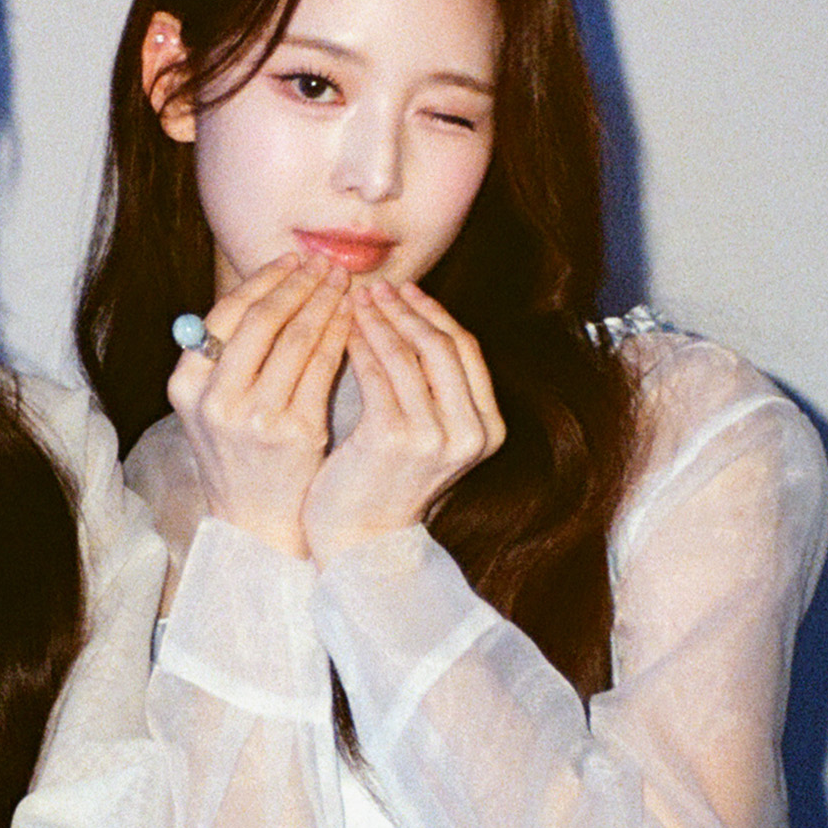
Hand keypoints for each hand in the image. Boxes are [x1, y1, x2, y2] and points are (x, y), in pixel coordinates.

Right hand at [168, 255, 352, 558]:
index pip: (226, 314)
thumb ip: (226, 354)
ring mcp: (256, 417)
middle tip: (324, 264)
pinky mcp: (296, 431)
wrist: (256, 521)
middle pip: (262, 320)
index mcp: (186, 385)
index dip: (264, 279)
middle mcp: (215, 399)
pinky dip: (340, 335)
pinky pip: (323, 368)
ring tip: (343, 284)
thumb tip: (269, 284)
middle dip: (299, 283)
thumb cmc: (239, 453)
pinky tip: (353, 320)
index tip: (292, 259)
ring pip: (296, 339)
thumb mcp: (212, 405)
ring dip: (325, 302)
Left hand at [302, 281, 505, 558]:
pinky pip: (378, 373)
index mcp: (487, 428)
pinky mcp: (395, 438)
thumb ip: (430, 389)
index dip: (434, 313)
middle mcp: (471, 432)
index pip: (466, 350)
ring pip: (408, 354)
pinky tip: (340, 328)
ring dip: (379, 319)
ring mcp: (436, 437)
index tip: (405, 290)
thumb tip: (411, 317)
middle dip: (406, 309)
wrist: (358, 541)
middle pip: (443, 345)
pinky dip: (360, 344)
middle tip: (374, 286)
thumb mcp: (424, 435)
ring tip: (353, 299)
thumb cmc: (382, 482)